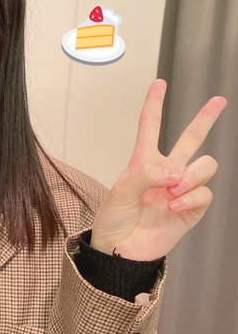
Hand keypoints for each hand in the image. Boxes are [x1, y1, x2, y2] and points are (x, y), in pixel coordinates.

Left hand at [90, 79, 226, 260]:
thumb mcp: (120, 192)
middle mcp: (165, 171)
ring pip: (205, 165)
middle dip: (206, 119)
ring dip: (191, 175)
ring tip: (171, 191)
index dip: (154, 104)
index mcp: (143, 161)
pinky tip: (173, 207)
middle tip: (220, 100)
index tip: (159, 83)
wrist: (121, 249)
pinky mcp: (192, 209)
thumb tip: (175, 171)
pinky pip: (204, 193)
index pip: (150, 126)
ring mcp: (181, 189)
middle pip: (191, 139)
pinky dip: (190, 198)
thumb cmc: (114, 219)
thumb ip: (146, 175)